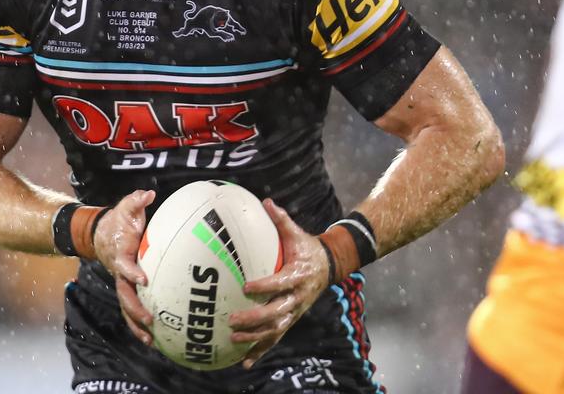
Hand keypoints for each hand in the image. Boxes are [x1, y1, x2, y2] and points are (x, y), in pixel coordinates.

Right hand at [94, 189, 156, 346]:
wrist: (99, 234)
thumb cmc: (118, 221)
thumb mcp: (126, 208)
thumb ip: (136, 201)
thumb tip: (148, 193)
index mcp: (120, 254)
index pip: (125, 265)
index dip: (133, 272)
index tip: (144, 279)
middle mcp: (119, 273)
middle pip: (124, 295)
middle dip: (136, 309)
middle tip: (150, 319)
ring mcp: (121, 283)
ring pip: (126, 308)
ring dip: (136, 325)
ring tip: (151, 341)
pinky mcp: (126, 289)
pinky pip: (130, 310)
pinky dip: (138, 325)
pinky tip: (153, 338)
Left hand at [228, 199, 329, 368]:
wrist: (330, 266)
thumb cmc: (307, 248)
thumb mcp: (297, 234)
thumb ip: (281, 220)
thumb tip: (265, 201)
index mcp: (297, 276)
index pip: (280, 283)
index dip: (265, 287)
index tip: (246, 287)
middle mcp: (297, 297)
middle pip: (276, 313)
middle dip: (254, 319)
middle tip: (233, 319)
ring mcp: (295, 312)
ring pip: (275, 329)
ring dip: (255, 337)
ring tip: (234, 339)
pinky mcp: (292, 320)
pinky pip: (276, 338)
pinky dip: (260, 351)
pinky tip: (244, 361)